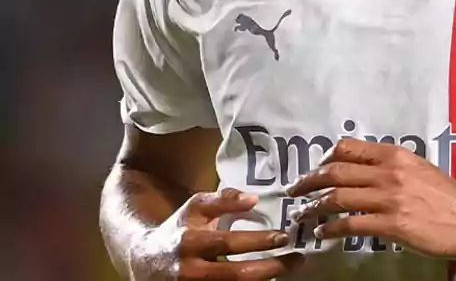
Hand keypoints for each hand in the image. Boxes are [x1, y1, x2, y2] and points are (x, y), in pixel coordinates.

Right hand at [129, 187, 304, 279]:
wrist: (144, 260)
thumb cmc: (179, 229)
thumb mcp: (195, 207)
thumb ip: (222, 199)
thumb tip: (253, 199)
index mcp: (189, 242)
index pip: (227, 243)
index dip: (257, 241)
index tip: (284, 236)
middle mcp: (189, 270)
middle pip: (234, 274)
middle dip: (269, 268)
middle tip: (296, 259)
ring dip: (263, 280)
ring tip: (288, 270)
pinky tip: (268, 280)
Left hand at [286, 137, 455, 258]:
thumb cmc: (448, 197)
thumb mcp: (420, 169)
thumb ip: (393, 167)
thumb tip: (366, 172)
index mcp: (396, 154)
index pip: (349, 148)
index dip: (325, 158)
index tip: (316, 168)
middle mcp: (388, 172)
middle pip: (336, 172)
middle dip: (308, 181)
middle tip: (295, 191)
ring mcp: (388, 198)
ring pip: (337, 198)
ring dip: (313, 207)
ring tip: (302, 215)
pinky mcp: (390, 224)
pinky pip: (350, 225)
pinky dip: (331, 230)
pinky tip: (322, 234)